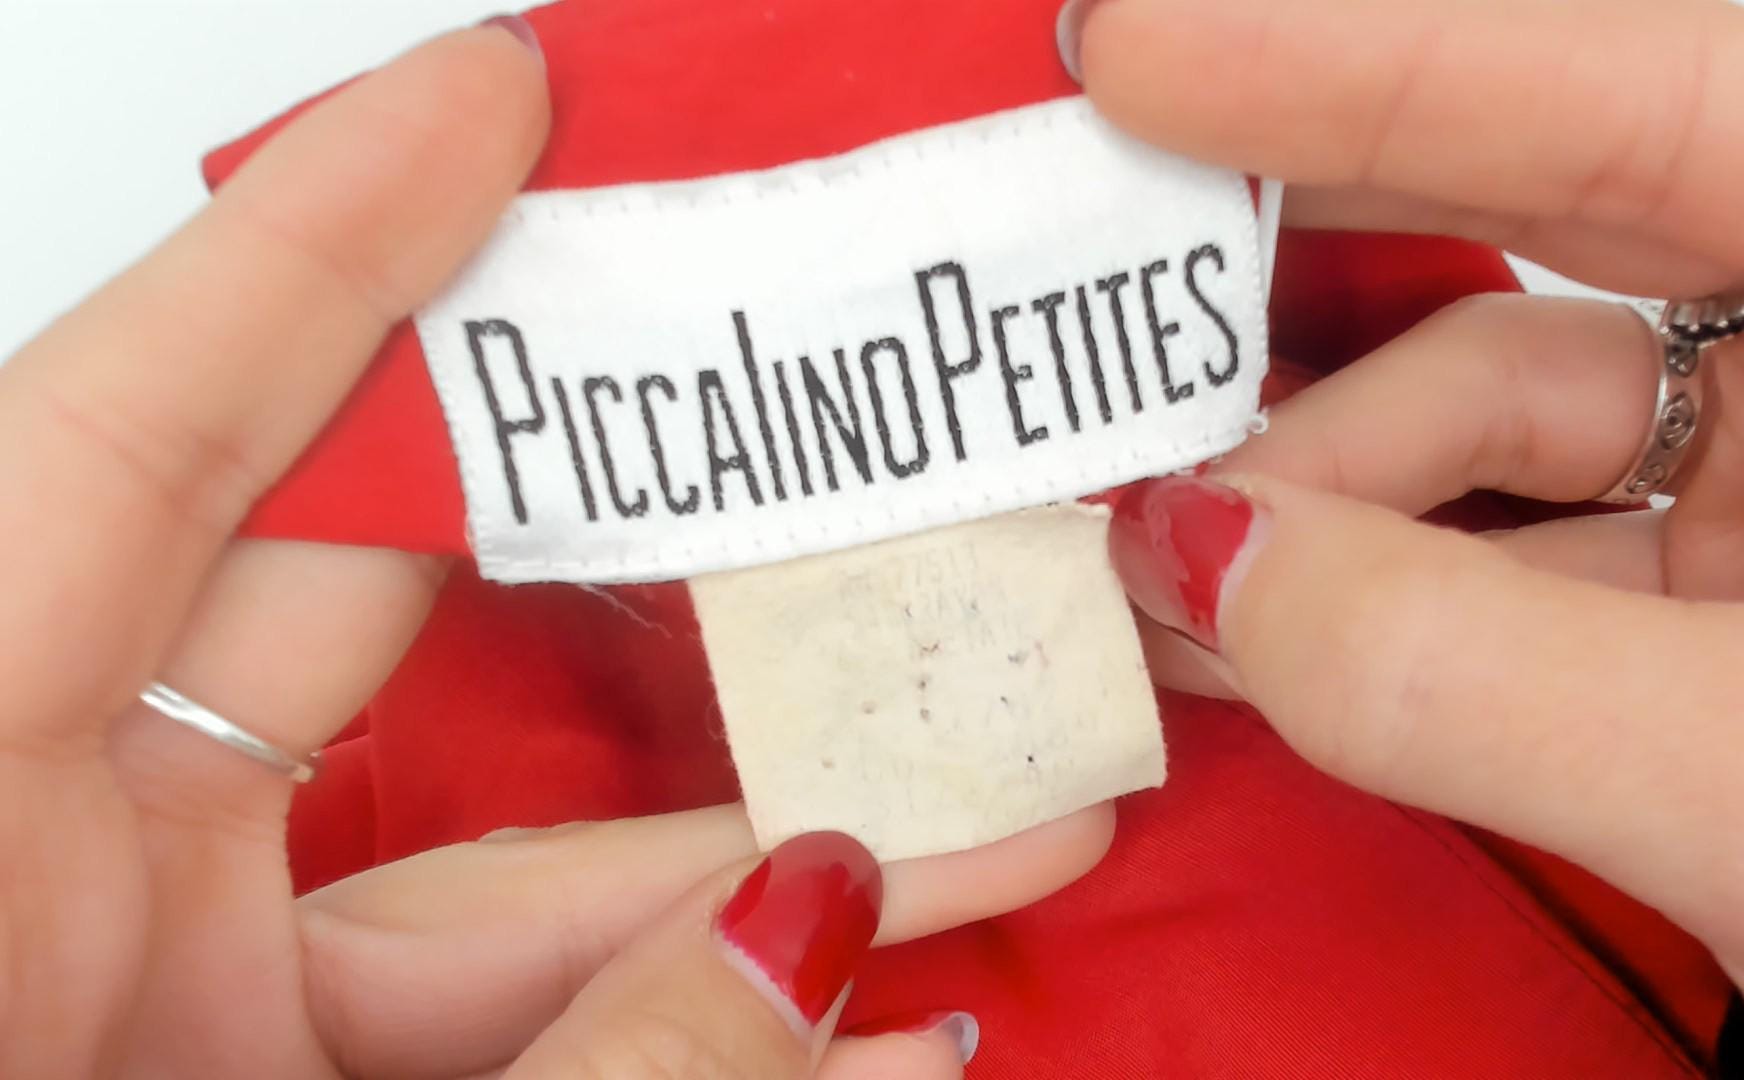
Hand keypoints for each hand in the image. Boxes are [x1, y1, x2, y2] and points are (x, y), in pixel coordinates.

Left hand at [0, 24, 1110, 1076]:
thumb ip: (577, 1072)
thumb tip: (819, 938)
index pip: (120, 445)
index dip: (315, 239)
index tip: (495, 92)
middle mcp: (42, 864)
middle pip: (341, 593)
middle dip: (602, 491)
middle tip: (782, 381)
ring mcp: (142, 975)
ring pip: (469, 843)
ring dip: (731, 847)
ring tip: (975, 818)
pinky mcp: (230, 1061)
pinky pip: (468, 985)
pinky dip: (661, 996)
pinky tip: (862, 1029)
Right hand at [1078, 0, 1743, 1073]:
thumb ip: (1474, 672)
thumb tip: (1201, 565)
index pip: (1664, 105)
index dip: (1379, 64)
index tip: (1149, 51)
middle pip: (1562, 226)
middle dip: (1319, 259)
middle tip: (1109, 257)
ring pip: (1501, 429)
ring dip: (1310, 490)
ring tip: (1152, 549)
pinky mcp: (1734, 627)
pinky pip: (1503, 568)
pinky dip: (1362, 599)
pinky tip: (1242, 618)